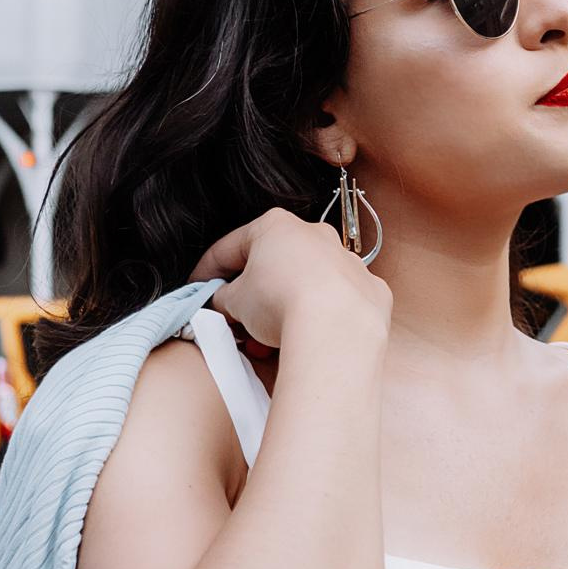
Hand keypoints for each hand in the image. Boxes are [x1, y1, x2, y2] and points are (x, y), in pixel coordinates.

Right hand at [189, 206, 390, 353]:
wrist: (339, 329)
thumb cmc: (280, 303)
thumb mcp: (234, 302)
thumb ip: (223, 298)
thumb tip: (224, 303)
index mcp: (276, 226)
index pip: (230, 247)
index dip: (207, 271)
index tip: (196, 291)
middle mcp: (317, 235)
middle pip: (273, 264)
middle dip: (251, 294)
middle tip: (234, 320)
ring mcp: (348, 262)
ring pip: (307, 284)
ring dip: (284, 307)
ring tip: (267, 341)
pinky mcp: (371, 291)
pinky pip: (338, 303)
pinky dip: (321, 317)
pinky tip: (308, 338)